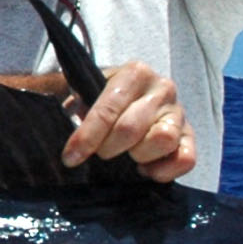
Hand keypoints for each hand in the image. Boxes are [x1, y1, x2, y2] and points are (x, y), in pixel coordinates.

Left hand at [63, 61, 196, 183]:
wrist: (128, 99)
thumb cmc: (99, 98)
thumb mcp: (82, 93)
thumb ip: (70, 106)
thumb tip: (52, 131)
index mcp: (134, 72)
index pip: (108, 109)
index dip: (87, 137)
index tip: (70, 158)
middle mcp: (162, 87)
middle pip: (132, 129)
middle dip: (109, 148)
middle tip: (101, 155)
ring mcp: (179, 112)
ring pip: (162, 140)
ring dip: (138, 156)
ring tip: (127, 157)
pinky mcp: (190, 135)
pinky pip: (186, 158)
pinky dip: (165, 170)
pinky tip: (146, 170)